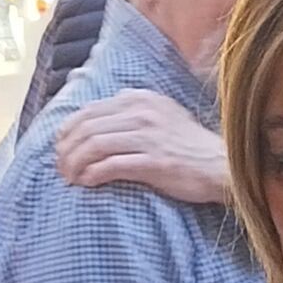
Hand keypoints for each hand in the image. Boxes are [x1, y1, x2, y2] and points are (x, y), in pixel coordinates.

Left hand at [53, 91, 232, 206]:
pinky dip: (92, 175)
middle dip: (66, 151)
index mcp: (139, 99)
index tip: (61, 149)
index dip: (68, 132)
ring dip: (74, 165)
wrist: (222, 165)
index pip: (88, 111)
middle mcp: (142, 113)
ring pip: (93, 146)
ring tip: (69, 178)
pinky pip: (110, 166)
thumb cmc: (188, 145)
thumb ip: (131, 111)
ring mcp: (148, 136)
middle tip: (61, 169)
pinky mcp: (154, 161)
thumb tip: (96, 119)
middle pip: (86, 129)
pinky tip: (86, 183)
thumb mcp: (161, 115)